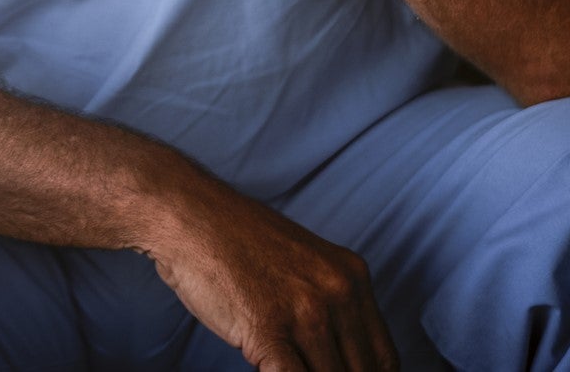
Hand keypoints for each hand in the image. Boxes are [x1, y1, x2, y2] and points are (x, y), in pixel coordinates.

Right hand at [144, 184, 399, 370]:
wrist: (185, 214)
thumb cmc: (231, 241)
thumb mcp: (299, 264)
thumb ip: (324, 306)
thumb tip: (334, 357)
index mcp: (352, 276)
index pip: (385, 359)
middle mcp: (339, 292)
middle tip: (307, 370)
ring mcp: (306, 311)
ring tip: (278, 366)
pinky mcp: (269, 328)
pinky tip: (263, 369)